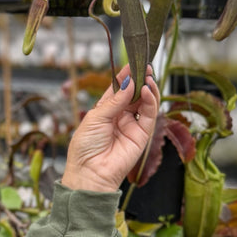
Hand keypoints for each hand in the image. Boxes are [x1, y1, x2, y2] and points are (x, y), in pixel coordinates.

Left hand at [61, 64, 160, 193]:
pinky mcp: (142, 135)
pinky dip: (150, 101)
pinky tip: (146, 90)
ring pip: (145, 102)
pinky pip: (149, 114)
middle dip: (139, 79)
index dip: (125, 76)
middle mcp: (120, 116)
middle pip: (134, 93)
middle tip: (144, 65)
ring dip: (147, 87)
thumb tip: (129, 83)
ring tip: (147, 76)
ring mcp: (132, 125)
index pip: (118, 89)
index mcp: (105, 112)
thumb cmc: (85, 148)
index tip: (132, 63)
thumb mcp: (95, 118)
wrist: (90, 173)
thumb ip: (114, 101)